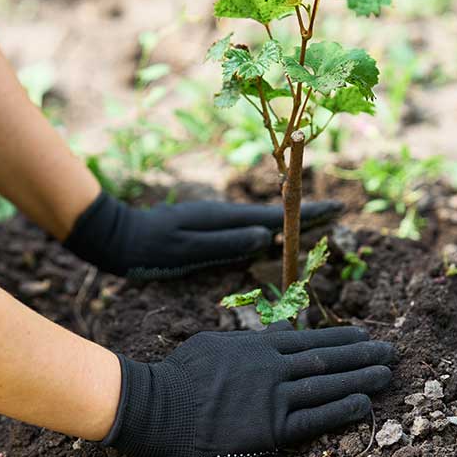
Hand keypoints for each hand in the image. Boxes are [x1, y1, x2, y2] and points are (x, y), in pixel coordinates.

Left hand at [63, 192, 340, 278]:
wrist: (116, 237)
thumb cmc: (148, 247)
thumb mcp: (187, 248)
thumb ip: (226, 243)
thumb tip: (266, 237)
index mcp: (223, 218)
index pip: (275, 216)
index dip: (307, 213)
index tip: (338, 208)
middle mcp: (224, 215)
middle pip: (275, 214)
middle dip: (307, 213)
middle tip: (340, 212)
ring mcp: (216, 221)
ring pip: (263, 221)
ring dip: (291, 222)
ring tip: (318, 222)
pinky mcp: (207, 230)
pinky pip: (247, 230)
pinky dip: (269, 230)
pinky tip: (273, 236)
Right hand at [102, 323, 394, 456]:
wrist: (159, 406)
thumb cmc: (179, 374)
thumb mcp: (214, 344)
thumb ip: (249, 342)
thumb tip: (274, 336)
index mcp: (258, 346)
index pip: (309, 340)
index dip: (341, 338)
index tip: (365, 335)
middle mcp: (272, 368)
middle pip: (327, 359)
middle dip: (362, 354)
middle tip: (391, 351)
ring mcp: (273, 398)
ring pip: (327, 386)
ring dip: (362, 378)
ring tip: (387, 374)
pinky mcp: (270, 429)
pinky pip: (315, 420)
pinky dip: (342, 410)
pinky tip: (364, 404)